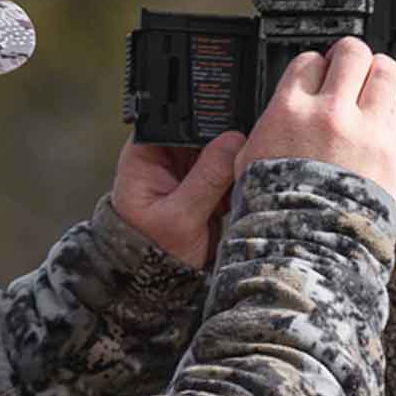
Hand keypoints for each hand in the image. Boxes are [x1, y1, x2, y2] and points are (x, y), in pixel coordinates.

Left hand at [111, 129, 246, 270]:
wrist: (159, 282)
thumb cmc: (151, 252)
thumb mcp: (179, 217)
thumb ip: (205, 179)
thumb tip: (233, 141)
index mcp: (146, 154)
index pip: (176, 117)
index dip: (205, 113)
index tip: (233, 122)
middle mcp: (168, 155)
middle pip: (204, 127)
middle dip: (228, 136)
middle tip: (249, 150)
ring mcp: (188, 168)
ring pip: (221, 146)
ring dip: (238, 157)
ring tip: (248, 173)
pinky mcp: (206, 182)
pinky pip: (230, 167)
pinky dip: (241, 175)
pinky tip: (247, 185)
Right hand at [234, 37, 395, 199]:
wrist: (306, 244)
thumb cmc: (275, 210)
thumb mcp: (251, 160)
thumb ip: (272, 124)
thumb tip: (286, 107)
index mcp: (289, 113)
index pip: (308, 61)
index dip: (313, 67)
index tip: (315, 76)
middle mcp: (329, 113)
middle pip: (351, 53)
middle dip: (349, 57)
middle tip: (348, 68)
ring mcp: (365, 129)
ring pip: (386, 71)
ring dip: (378, 74)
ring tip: (371, 86)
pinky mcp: (391, 148)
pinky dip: (389, 114)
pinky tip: (376, 127)